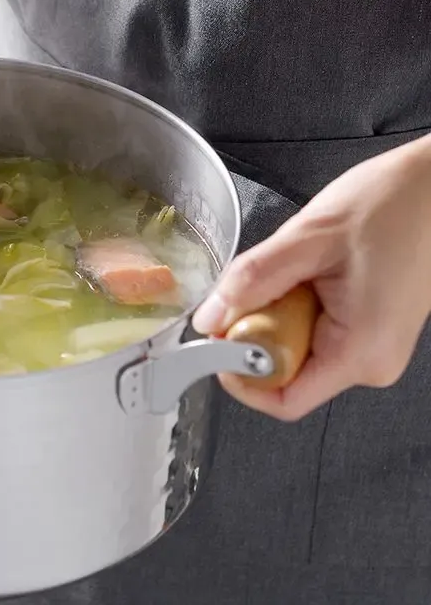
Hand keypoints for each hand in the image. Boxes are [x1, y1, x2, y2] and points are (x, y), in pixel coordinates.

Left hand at [192, 138, 430, 419]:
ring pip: (293, 347)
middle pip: (283, 371)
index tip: (214, 336)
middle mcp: (370, 362)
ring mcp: (371, 347)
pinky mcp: (367, 328)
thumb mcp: (308, 239)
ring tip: (302, 266)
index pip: (283, 400)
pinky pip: (311, 330)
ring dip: (278, 310)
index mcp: (360, 353)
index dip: (237, 374)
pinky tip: (314, 269)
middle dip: (257, 329)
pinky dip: (296, 302)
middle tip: (268, 279)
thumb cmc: (395, 204)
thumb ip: (252, 281)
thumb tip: (209, 318)